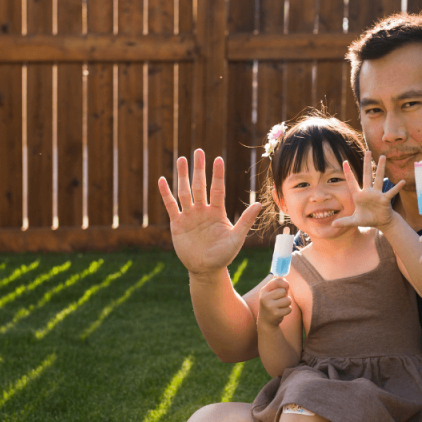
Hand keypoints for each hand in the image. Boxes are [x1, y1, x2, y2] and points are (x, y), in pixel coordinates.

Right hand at [158, 149, 261, 275]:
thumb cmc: (224, 255)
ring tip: (182, 159)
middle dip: (199, 169)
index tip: (218, 159)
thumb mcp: (237, 238)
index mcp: (217, 212)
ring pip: (185, 192)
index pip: (217, 189)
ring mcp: (189, 216)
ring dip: (182, 176)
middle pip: (200, 185)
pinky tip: (162, 180)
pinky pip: (171, 206)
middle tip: (198, 151)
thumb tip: (259, 204)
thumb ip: (246, 221)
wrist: (206, 269)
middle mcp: (202, 210)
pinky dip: (166, 194)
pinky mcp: (177, 224)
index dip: (217, 175)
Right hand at [258, 277, 291, 327]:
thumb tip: (284, 278)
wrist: (266, 320)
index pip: (276, 282)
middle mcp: (265, 298)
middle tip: (281, 299)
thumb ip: (276, 285)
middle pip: (283, 291)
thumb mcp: (270, 293)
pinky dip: (287, 310)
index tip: (286, 286)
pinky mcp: (275, 314)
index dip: (284, 283)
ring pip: (288, 300)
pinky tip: (281, 312)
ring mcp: (270, 306)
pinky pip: (289, 309)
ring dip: (287, 303)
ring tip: (281, 305)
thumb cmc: (271, 303)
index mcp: (264, 291)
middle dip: (285, 295)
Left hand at [332, 152, 405, 230]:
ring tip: (383, 157)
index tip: (344, 162)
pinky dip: (396, 187)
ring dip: (381, 168)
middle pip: (366, 175)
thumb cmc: (367, 219)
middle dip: (366, 163)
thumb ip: (344, 222)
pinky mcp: (385, 199)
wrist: (380, 222)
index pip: (352, 182)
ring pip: (378, 178)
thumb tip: (333, 225)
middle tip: (368, 151)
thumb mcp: (354, 221)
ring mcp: (377, 194)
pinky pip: (391, 192)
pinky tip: (402, 181)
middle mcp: (368, 192)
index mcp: (358, 195)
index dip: (348, 173)